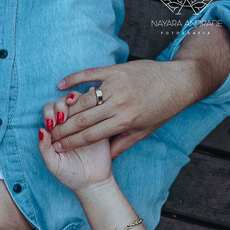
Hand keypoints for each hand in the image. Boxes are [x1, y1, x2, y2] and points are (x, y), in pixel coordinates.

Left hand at [38, 100, 112, 192]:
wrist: (92, 183)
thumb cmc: (69, 175)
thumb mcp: (53, 164)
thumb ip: (44, 149)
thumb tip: (40, 130)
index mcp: (54, 132)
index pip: (49, 112)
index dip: (49, 112)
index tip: (53, 123)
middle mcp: (67, 124)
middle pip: (62, 103)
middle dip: (60, 105)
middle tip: (62, 116)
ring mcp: (84, 122)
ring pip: (78, 102)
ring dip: (75, 100)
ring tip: (75, 108)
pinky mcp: (99, 124)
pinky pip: (96, 108)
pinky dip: (93, 101)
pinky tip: (93, 104)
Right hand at [51, 59, 205, 158]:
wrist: (180, 81)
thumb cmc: (163, 108)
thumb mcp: (145, 131)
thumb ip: (122, 144)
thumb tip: (105, 159)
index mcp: (125, 121)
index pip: (91, 135)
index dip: (71, 143)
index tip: (56, 147)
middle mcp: (120, 103)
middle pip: (82, 119)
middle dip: (62, 130)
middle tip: (48, 135)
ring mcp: (117, 85)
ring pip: (82, 100)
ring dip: (65, 110)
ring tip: (53, 118)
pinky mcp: (116, 70)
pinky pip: (88, 74)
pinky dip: (73, 79)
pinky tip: (60, 86)